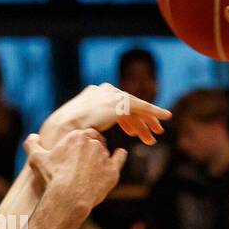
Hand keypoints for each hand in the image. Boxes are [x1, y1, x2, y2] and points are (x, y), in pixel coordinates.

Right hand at [25, 129, 126, 211]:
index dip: (80, 142)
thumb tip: (33, 137)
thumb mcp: (36, 159)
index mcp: (77, 136)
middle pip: (95, 141)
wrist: (68, 197)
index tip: (76, 151)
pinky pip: (119, 158)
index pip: (83, 134)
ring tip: (91, 169)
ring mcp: (104, 157)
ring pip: (105, 152)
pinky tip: (119, 154)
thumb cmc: (52, 177)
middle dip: (90, 148)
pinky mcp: (112, 171)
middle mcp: (93, 143)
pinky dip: (119, 156)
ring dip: (100, 157)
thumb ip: (32, 144)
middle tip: (83, 160)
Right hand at [40, 83, 169, 146]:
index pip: (115, 107)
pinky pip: (142, 106)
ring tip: (155, 137)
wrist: (62, 131)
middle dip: (139, 122)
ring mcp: (112, 95)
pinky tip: (166, 117)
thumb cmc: (66, 135)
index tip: (133, 132)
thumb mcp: (78, 128)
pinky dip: (155, 111)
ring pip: (136, 107)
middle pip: (127, 106)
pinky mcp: (119, 102)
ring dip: (147, 122)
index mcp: (92, 95)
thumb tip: (92, 134)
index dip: (127, 121)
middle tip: (150, 135)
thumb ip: (87, 126)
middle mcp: (104, 91)